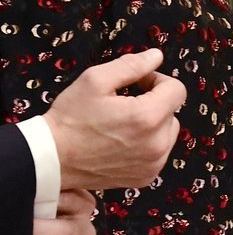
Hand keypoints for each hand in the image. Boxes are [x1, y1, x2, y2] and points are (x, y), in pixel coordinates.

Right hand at [45, 49, 185, 190]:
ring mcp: (154, 164)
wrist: (53, 159)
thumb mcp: (95, 80)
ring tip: (122, 124)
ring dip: (152, 125)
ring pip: (167, 134)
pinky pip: (158, 154)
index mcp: (147, 117)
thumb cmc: (71, 118)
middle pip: (172, 113)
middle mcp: (157, 144)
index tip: (138, 83)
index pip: (177, 90)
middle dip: (154, 103)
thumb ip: (131, 65)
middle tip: (125, 103)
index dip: (157, 80)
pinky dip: (147, 145)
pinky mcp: (147, 177)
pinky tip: (122, 142)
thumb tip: (156, 56)